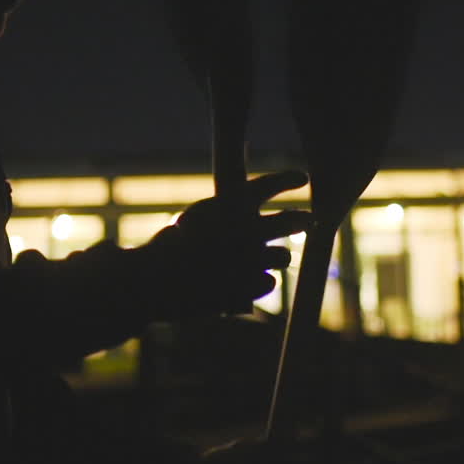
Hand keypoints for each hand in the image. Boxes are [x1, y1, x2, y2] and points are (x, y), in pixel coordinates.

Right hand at [137, 171, 310, 318]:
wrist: (156, 280)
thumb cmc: (170, 247)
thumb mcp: (196, 218)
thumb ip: (227, 215)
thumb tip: (254, 218)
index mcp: (232, 202)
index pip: (271, 184)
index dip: (289, 179)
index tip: (301, 178)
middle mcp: (250, 226)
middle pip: (293, 220)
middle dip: (302, 220)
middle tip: (307, 220)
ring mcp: (254, 257)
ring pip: (283, 256)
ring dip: (276, 258)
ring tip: (264, 260)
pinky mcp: (253, 285)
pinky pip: (269, 282)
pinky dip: (258, 282)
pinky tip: (243, 282)